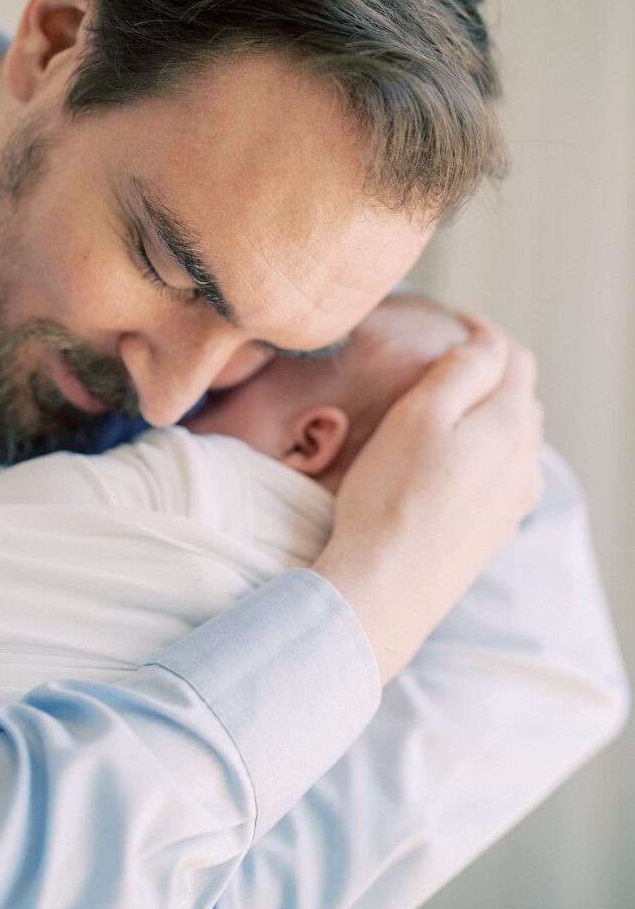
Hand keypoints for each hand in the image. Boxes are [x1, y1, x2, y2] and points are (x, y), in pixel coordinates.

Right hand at [312, 321, 543, 682]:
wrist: (385, 586)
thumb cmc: (391, 497)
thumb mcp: (419, 414)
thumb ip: (462, 370)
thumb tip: (487, 343)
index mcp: (510, 428)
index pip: (516, 360)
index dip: (487, 333)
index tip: (457, 322)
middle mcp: (523, 466)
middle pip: (520, 400)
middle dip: (493, 372)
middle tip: (451, 360)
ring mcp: (512, 504)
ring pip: (514, 442)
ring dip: (492, 415)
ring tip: (453, 409)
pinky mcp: (492, 532)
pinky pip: (501, 478)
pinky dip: (484, 454)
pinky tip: (452, 464)